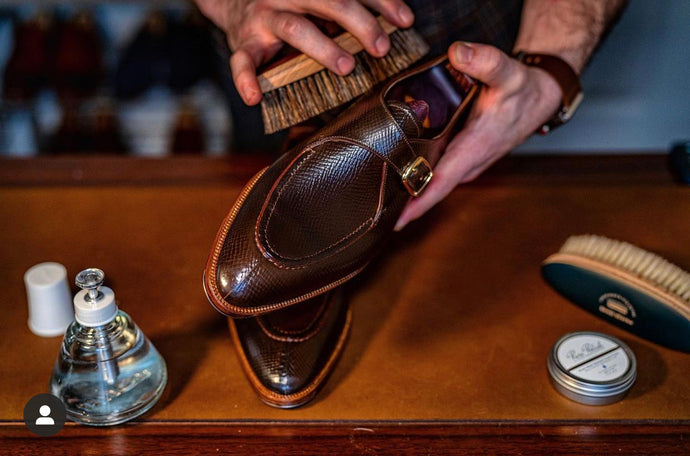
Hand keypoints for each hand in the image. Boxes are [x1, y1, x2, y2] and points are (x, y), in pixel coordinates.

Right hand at [196, 0, 414, 104]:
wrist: (235, 5)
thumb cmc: (290, 7)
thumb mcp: (318, 3)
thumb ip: (348, 10)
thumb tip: (397, 23)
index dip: (381, 1)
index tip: (405, 21)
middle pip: (326, 0)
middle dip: (358, 22)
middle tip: (381, 47)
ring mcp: (264, 17)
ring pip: (294, 27)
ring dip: (322, 47)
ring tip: (346, 67)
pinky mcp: (244, 42)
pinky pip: (242, 61)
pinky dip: (246, 79)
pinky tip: (255, 97)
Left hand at [394, 41, 563, 229]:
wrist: (539, 98)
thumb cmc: (523, 90)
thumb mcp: (508, 72)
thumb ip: (484, 61)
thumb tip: (458, 52)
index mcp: (475, 148)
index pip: (442, 182)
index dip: (419, 203)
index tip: (397, 221)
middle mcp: (469, 161)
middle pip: (431, 187)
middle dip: (404, 201)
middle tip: (370, 207)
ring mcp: (466, 161)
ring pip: (433, 181)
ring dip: (408, 188)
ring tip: (376, 193)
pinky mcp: (462, 157)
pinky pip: (437, 171)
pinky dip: (418, 173)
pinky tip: (396, 170)